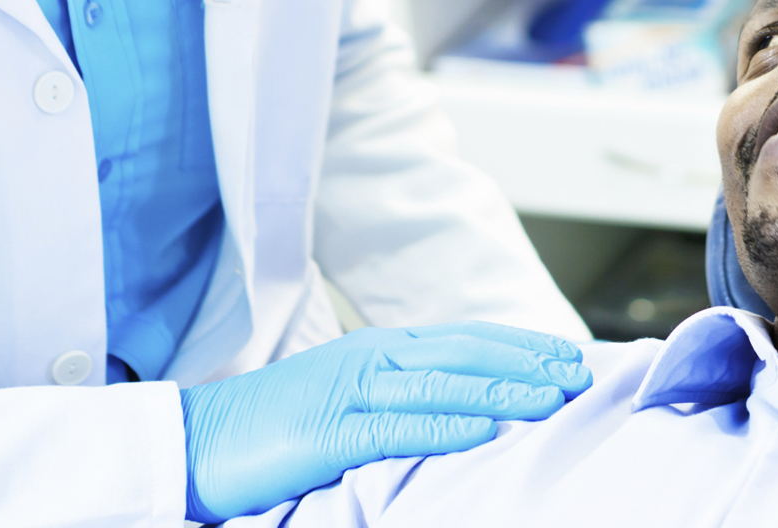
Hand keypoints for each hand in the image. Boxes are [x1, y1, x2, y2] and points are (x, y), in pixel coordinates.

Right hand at [179, 321, 591, 521]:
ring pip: (443, 385)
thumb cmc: (276, 425)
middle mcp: (373, 357)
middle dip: (527, 361)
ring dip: (503, 391)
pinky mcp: (330, 430)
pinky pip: (399, 427)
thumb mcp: (348, 397)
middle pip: (465, 353)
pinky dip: (446, 427)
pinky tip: (485, 432)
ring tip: (550, 398)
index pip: (466, 338)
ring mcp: (352, 390)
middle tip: (578, 372)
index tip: (566, 355)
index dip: (520, 344)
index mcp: (379, 347)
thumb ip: (401, 393)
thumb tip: (463, 406)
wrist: (199, 438)